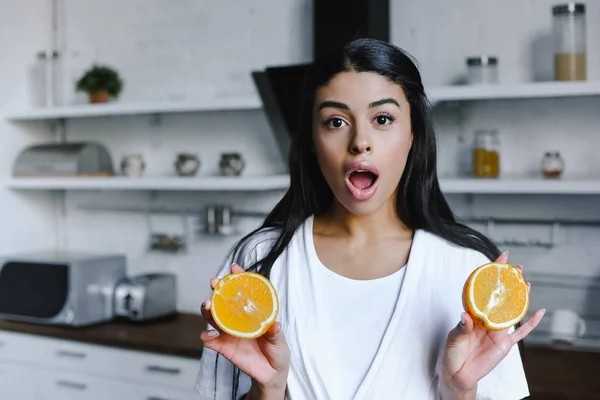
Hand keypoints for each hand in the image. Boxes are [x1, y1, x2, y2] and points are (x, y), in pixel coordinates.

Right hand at [200, 263, 289, 393]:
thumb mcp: (280, 339)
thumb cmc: (277, 349)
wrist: (272, 373)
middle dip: (217, 289)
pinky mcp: (223, 347)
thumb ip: (276, 333)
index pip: (243, 290)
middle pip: (223, 300)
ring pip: (212, 316)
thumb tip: (275, 325)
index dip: (238, 277)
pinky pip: (210, 340)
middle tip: (214, 283)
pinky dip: (206, 336)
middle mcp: (237, 318)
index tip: (234, 268)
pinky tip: (208, 335)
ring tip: (207, 305)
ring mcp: (229, 331)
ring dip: (207, 309)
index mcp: (251, 311)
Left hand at [439, 252, 545, 396]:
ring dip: (520, 297)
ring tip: (527, 283)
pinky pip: (521, 332)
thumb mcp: (453, 338)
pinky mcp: (505, 344)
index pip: (482, 291)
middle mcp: (486, 320)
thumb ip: (461, 327)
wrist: (458, 375)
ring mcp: (497, 331)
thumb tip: (466, 316)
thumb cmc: (452, 354)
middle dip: (508, 282)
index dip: (490, 275)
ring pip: (512, 311)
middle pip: (499, 297)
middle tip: (517, 267)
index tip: (499, 260)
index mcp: (473, 314)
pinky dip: (531, 322)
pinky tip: (540, 311)